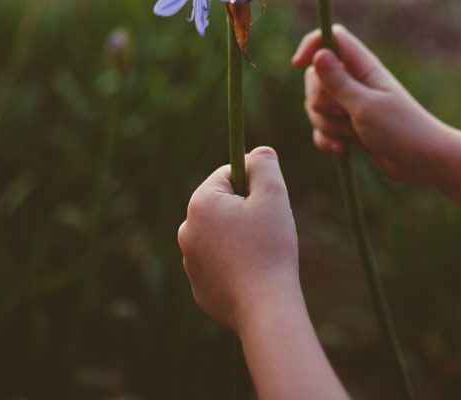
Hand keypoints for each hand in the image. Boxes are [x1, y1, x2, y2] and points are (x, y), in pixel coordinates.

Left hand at [177, 147, 299, 333]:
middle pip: (223, 205)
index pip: (228, 175)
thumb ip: (264, 163)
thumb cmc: (270, 247)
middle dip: (246, 211)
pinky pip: (219, 263)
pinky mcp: (199, 288)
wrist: (265, 309)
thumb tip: (258, 152)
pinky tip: (253, 276)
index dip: (253, 183)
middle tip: (268, 229)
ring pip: (221, 235)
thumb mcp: (273, 194)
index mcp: (200, 203)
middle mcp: (187, 230)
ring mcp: (190, 262)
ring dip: (241, 237)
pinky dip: (236, 264)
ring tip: (261, 254)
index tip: (268, 201)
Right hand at [292, 24, 449, 185]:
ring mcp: (350, 104)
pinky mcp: (348, 126)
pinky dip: (326, 139)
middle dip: (319, 99)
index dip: (312, 45)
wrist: (424, 162)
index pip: (330, 39)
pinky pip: (321, 128)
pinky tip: (342, 149)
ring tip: (350, 134)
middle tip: (343, 113)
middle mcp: (354, 81)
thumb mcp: (365, 105)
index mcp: (362, 67)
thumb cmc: (401, 130)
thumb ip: (338, 82)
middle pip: (314, 76)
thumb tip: (318, 53)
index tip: (299, 65)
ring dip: (325, 123)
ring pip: (315, 105)